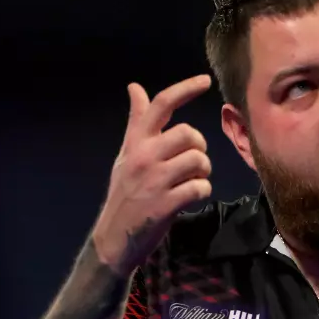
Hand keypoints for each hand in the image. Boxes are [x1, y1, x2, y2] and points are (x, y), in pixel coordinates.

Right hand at [91, 74, 212, 274]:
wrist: (114, 238)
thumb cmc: (125, 194)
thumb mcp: (126, 155)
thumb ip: (137, 123)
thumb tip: (135, 88)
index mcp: (135, 143)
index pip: (160, 106)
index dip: (185, 89)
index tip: (205, 80)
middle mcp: (143, 157)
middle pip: (189, 134)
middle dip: (200, 147)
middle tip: (194, 162)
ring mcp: (154, 181)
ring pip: (198, 161)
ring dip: (203, 172)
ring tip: (192, 181)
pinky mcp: (164, 204)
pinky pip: (200, 188)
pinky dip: (201, 192)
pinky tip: (190, 198)